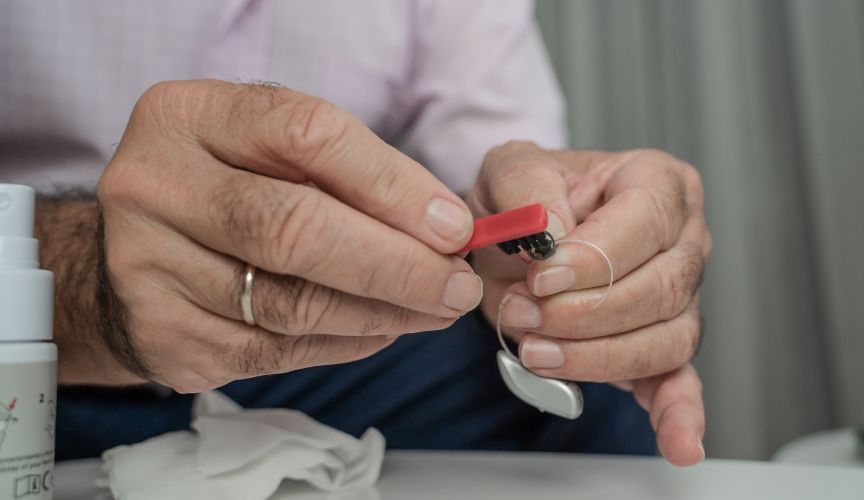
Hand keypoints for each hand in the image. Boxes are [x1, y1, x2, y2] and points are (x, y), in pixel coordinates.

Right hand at [96, 80, 481, 391]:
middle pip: (294, 229)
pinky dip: (343, 344)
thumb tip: (445, 228)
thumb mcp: (270, 148)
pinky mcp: (160, 335)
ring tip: (434, 311)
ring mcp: (147, 266)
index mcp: (189, 116)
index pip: (307, 136)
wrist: (133, 246)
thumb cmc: (227, 184)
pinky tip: (381, 331)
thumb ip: (349, 172)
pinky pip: (273, 353)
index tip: (453, 226)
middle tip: (456, 286)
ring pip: (290, 304)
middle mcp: (155, 185)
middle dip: (396, 265)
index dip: (392, 185)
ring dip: (382, 313)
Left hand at [469, 142, 709, 464]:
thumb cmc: (525, 201)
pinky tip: (678, 443)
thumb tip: (553, 234)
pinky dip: (679, 415)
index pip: (646, 221)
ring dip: (596, 356)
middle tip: (523, 315)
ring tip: (537, 352)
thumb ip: (525, 186)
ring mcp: (681, 297)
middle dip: (584, 312)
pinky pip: (682, 383)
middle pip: (659, 287)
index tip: (540, 277)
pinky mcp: (663, 346)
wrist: (516, 237)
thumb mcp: (508, 170)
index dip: (594, 257)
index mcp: (656, 182)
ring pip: (664, 339)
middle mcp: (683, 239)